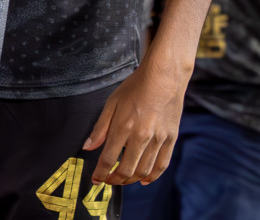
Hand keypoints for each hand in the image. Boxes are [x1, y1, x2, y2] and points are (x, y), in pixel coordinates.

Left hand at [83, 57, 188, 183]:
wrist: (164, 78)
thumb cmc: (135, 87)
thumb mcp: (112, 103)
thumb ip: (100, 128)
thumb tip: (88, 148)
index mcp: (123, 126)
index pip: (108, 159)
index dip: (100, 173)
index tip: (94, 180)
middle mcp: (142, 136)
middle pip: (126, 169)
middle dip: (114, 180)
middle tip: (108, 180)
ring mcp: (158, 139)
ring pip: (144, 170)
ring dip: (131, 179)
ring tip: (122, 179)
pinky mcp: (171, 139)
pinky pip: (161, 164)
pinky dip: (152, 176)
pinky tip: (143, 180)